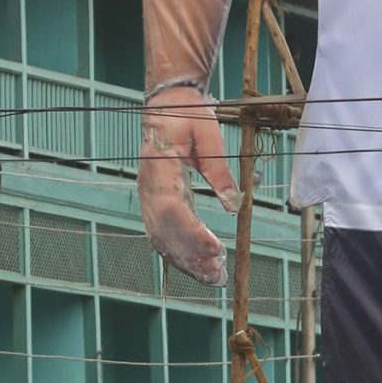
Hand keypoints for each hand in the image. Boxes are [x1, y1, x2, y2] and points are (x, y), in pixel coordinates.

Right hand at [139, 88, 239, 285]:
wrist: (165, 105)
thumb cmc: (188, 115)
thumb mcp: (208, 134)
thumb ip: (219, 170)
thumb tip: (234, 204)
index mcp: (160, 167)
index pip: (172, 208)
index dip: (192, 232)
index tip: (215, 247)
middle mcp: (148, 186)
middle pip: (165, 230)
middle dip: (191, 256)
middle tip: (218, 275)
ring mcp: (147, 196)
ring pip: (161, 237)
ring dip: (185, 260)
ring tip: (212, 278)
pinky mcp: (152, 201)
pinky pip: (160, 234)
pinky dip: (176, 253)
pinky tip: (195, 267)